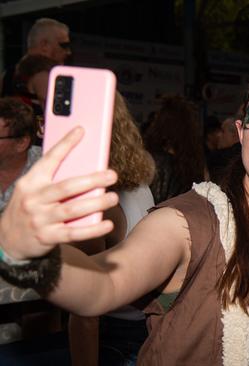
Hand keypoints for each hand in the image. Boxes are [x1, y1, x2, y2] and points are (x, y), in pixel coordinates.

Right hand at [0, 127, 118, 260]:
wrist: (8, 239)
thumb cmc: (30, 208)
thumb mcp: (33, 189)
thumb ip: (54, 178)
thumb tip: (86, 165)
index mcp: (31, 182)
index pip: (49, 159)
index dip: (65, 144)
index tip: (81, 130)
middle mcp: (34, 199)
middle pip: (67, 187)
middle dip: (92, 180)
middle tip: (112, 175)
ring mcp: (40, 219)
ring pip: (73, 209)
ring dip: (96, 203)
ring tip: (113, 197)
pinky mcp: (48, 237)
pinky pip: (74, 233)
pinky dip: (92, 229)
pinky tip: (107, 224)